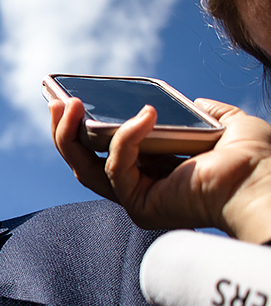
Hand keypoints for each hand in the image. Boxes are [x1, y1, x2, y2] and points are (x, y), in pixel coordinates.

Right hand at [49, 97, 270, 242]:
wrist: (266, 184)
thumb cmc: (256, 161)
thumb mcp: (225, 124)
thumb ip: (203, 112)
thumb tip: (193, 102)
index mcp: (156, 173)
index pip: (106, 152)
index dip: (84, 128)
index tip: (70, 102)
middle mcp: (141, 189)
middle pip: (83, 163)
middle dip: (64, 132)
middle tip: (56, 102)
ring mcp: (136, 199)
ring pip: (84, 170)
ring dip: (69, 136)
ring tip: (68, 103)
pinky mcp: (139, 203)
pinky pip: (117, 167)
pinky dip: (125, 138)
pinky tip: (145, 115)